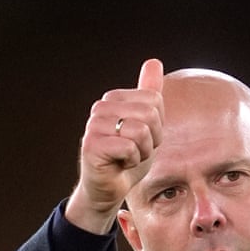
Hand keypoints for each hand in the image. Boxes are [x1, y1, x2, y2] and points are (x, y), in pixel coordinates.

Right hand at [64, 58, 164, 234]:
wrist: (108, 189)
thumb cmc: (127, 159)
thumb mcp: (146, 125)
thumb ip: (149, 94)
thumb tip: (154, 61)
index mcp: (114, 99)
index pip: (155, 101)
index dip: (157, 127)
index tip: (142, 140)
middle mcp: (101, 108)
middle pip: (150, 114)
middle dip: (151, 140)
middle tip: (135, 151)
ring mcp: (94, 125)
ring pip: (140, 131)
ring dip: (142, 152)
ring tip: (127, 158)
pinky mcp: (92, 145)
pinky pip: (129, 147)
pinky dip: (131, 161)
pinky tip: (119, 164)